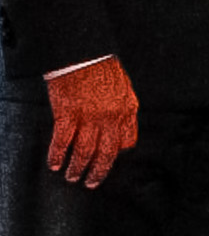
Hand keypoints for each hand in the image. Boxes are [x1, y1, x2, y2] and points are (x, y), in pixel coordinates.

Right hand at [43, 56, 138, 187]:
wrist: (83, 53)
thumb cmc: (101, 68)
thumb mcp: (123, 89)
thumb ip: (122, 110)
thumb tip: (118, 128)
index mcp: (127, 110)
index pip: (127, 141)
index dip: (117, 154)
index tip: (108, 161)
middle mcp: (111, 117)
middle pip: (107, 153)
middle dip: (98, 171)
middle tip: (90, 183)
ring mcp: (90, 116)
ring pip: (85, 151)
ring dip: (78, 167)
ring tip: (71, 177)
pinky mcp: (68, 113)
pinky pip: (63, 140)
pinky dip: (58, 154)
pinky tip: (54, 164)